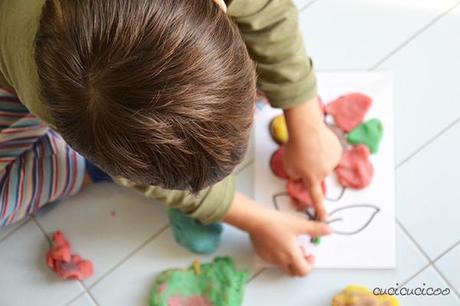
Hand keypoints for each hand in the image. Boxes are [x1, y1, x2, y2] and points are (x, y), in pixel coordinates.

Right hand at [249, 209, 330, 275]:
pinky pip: (274, 260)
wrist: (255, 220)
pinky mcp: (263, 255)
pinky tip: (279, 242)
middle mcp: (281, 261)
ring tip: (290, 244)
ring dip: (291, 260)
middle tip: (302, 252)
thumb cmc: (277, 223)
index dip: (310, 265)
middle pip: (294, 272)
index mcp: (291, 256)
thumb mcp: (299, 224)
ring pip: (284, 266)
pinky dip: (280, 256)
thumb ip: (315, 229)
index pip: (304, 271)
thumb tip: (329, 230)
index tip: (311, 255)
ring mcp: (271, 259)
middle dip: (301, 264)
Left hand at [283, 97, 342, 220]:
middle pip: (317, 173)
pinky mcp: (337, 150)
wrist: (307, 128)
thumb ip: (295, 175)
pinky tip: (317, 142)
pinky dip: (324, 148)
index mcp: (312, 178)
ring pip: (324, 162)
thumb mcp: (289, 166)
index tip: (325, 219)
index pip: (316, 197)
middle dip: (311, 167)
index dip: (320, 209)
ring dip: (318, 157)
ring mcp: (333, 161)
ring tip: (309, 147)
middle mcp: (325, 172)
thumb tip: (301, 176)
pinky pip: (330, 152)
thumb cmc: (295, 147)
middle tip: (302, 155)